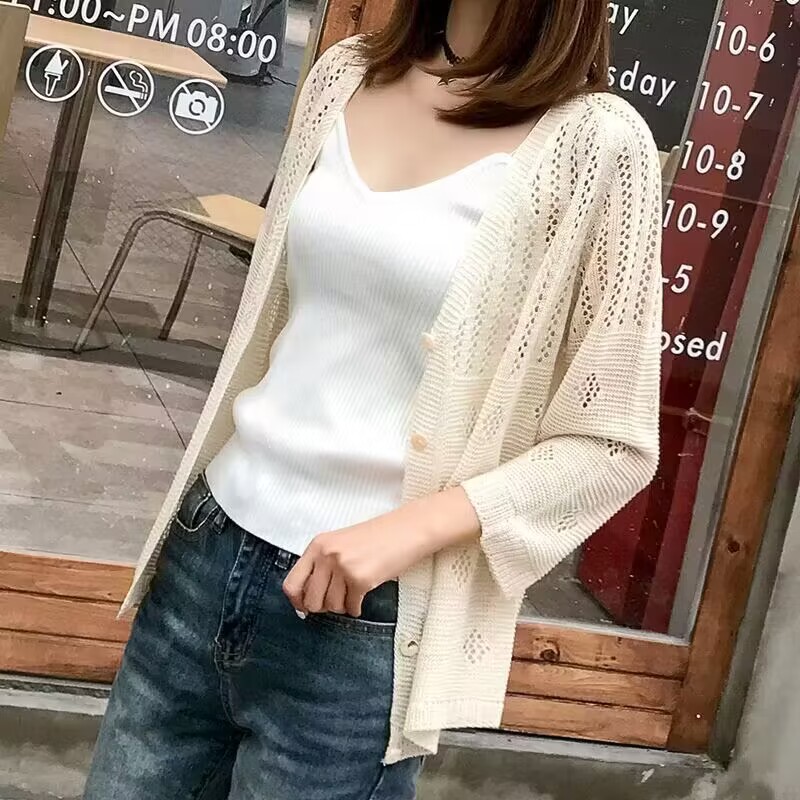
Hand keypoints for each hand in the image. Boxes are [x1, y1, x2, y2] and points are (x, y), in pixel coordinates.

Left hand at [282, 486, 480, 617]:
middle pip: (311, 600)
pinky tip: (362, 597)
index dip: (297, 601)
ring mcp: (343, 567)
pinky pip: (351, 608)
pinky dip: (356, 608)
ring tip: (353, 593)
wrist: (407, 530)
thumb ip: (322, 565)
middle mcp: (326, 555)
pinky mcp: (360, 579)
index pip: (291, 583)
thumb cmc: (378, 537)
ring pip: (331, 606)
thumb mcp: (341, 544)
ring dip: (343, 606)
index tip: (305, 607)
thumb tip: (307, 598)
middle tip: (337, 599)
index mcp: (318, 545)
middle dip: (323, 607)